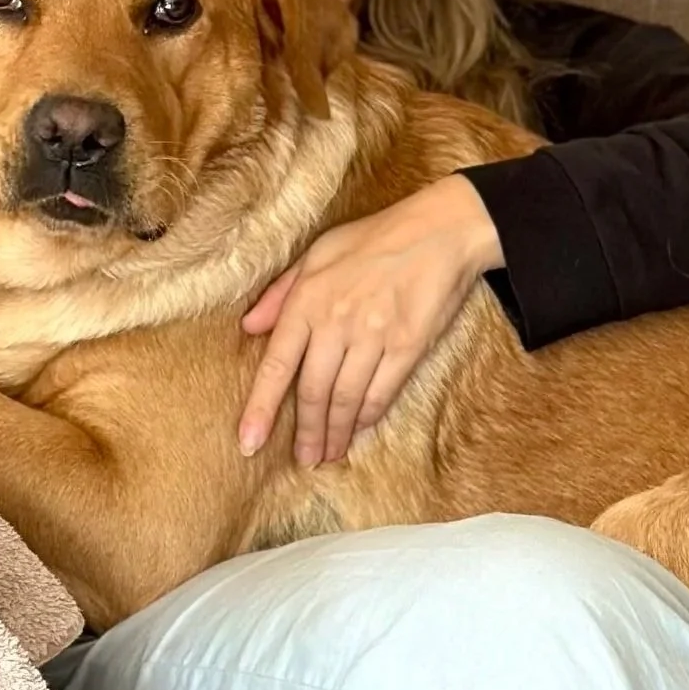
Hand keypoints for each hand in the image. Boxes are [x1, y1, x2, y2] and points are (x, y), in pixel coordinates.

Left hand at [239, 174, 503, 465]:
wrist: (440, 230)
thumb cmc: (375, 238)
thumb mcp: (318, 252)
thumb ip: (281, 292)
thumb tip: (249, 326)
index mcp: (308, 300)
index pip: (276, 365)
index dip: (261, 408)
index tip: (249, 442)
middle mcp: (335, 322)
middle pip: (313, 392)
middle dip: (305, 433)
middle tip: (303, 459)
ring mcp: (373, 337)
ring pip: (345, 399)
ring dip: (335, 433)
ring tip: (327, 454)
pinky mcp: (407, 347)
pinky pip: (381, 393)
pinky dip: (367, 417)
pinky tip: (359, 430)